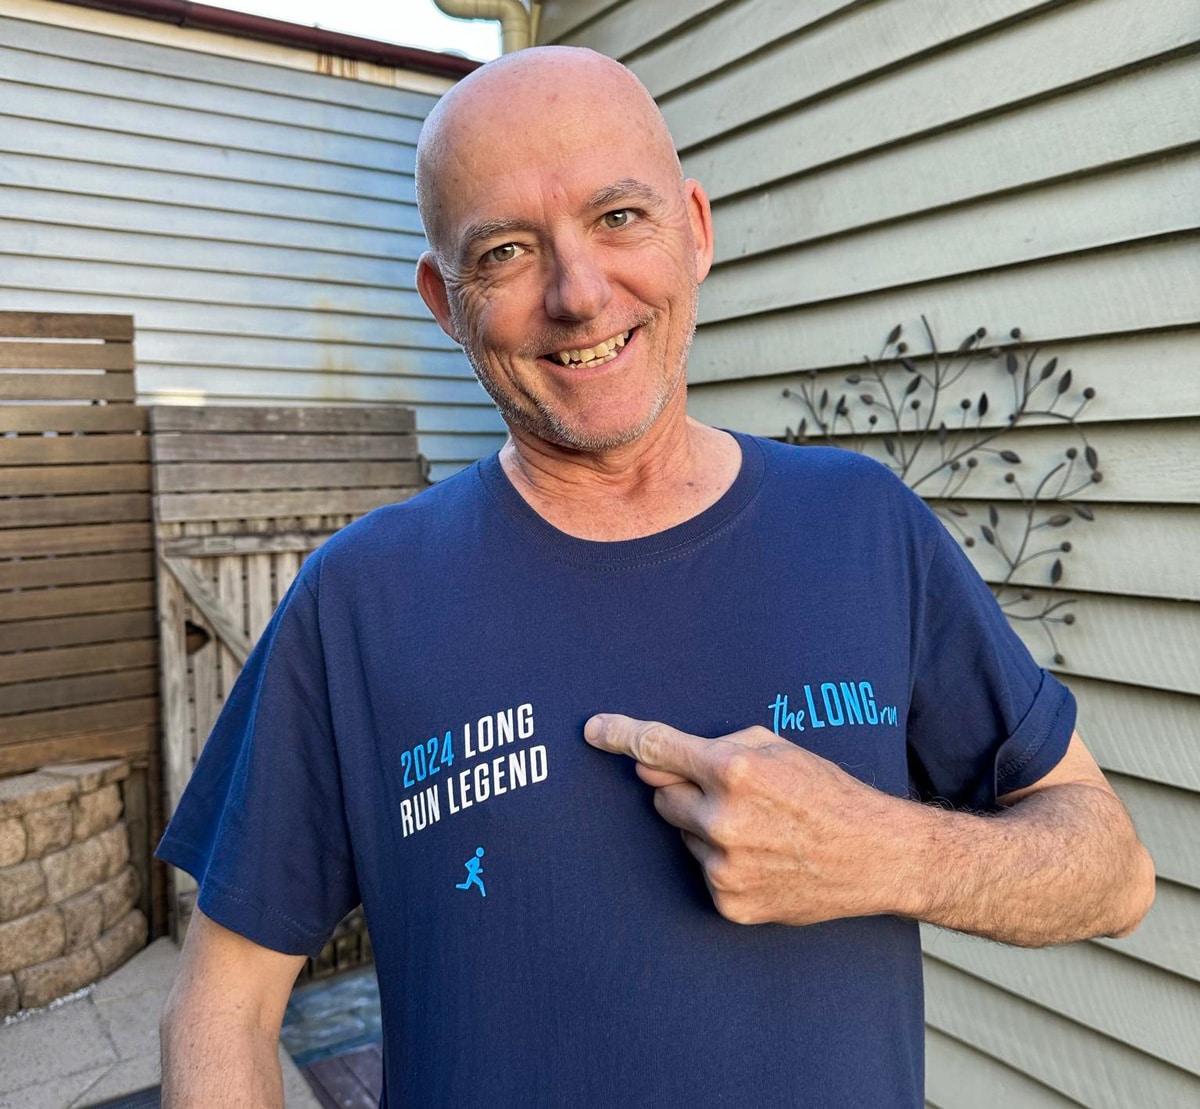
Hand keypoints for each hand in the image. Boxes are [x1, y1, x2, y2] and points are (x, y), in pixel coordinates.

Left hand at [584, 713, 903, 925]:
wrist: (874, 854)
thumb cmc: (827, 792)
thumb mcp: (777, 747)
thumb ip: (714, 747)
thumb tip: (653, 763)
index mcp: (734, 770)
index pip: (657, 747)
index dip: (619, 735)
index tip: (592, 730)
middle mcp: (723, 818)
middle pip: (663, 795)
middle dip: (685, 790)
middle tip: (730, 794)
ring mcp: (724, 865)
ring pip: (683, 834)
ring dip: (706, 826)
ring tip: (759, 829)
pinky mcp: (729, 901)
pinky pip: (702, 869)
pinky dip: (722, 860)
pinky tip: (762, 857)